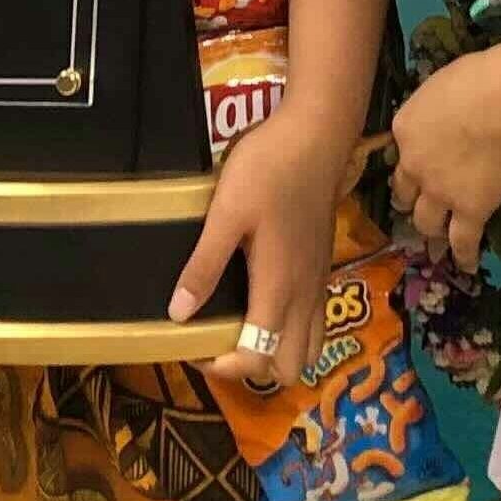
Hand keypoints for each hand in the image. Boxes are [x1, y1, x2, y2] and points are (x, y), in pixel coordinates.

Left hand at [169, 103, 353, 396]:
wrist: (317, 134)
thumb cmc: (268, 169)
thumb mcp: (226, 213)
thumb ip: (204, 265)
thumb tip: (178, 315)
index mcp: (278, 287)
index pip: (258, 358)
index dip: (224, 367)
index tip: (194, 346)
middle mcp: (304, 295)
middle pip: (291, 367)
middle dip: (254, 366)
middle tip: (218, 340)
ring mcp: (318, 282)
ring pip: (308, 347)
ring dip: (276, 350)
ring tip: (240, 327)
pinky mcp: (321, 266)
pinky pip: (313, 321)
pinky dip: (290, 329)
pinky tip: (262, 300)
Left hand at [387, 34, 500, 268]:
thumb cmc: (476, 78)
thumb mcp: (440, 84)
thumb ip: (436, 106)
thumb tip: (448, 107)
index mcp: (404, 130)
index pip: (400, 156)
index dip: (407, 167)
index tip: (412, 172)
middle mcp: (414, 166)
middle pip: (406, 194)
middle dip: (410, 204)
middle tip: (416, 212)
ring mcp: (441, 192)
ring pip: (428, 222)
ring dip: (431, 233)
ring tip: (435, 245)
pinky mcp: (471, 210)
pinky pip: (464, 241)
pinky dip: (465, 256)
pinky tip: (468, 266)